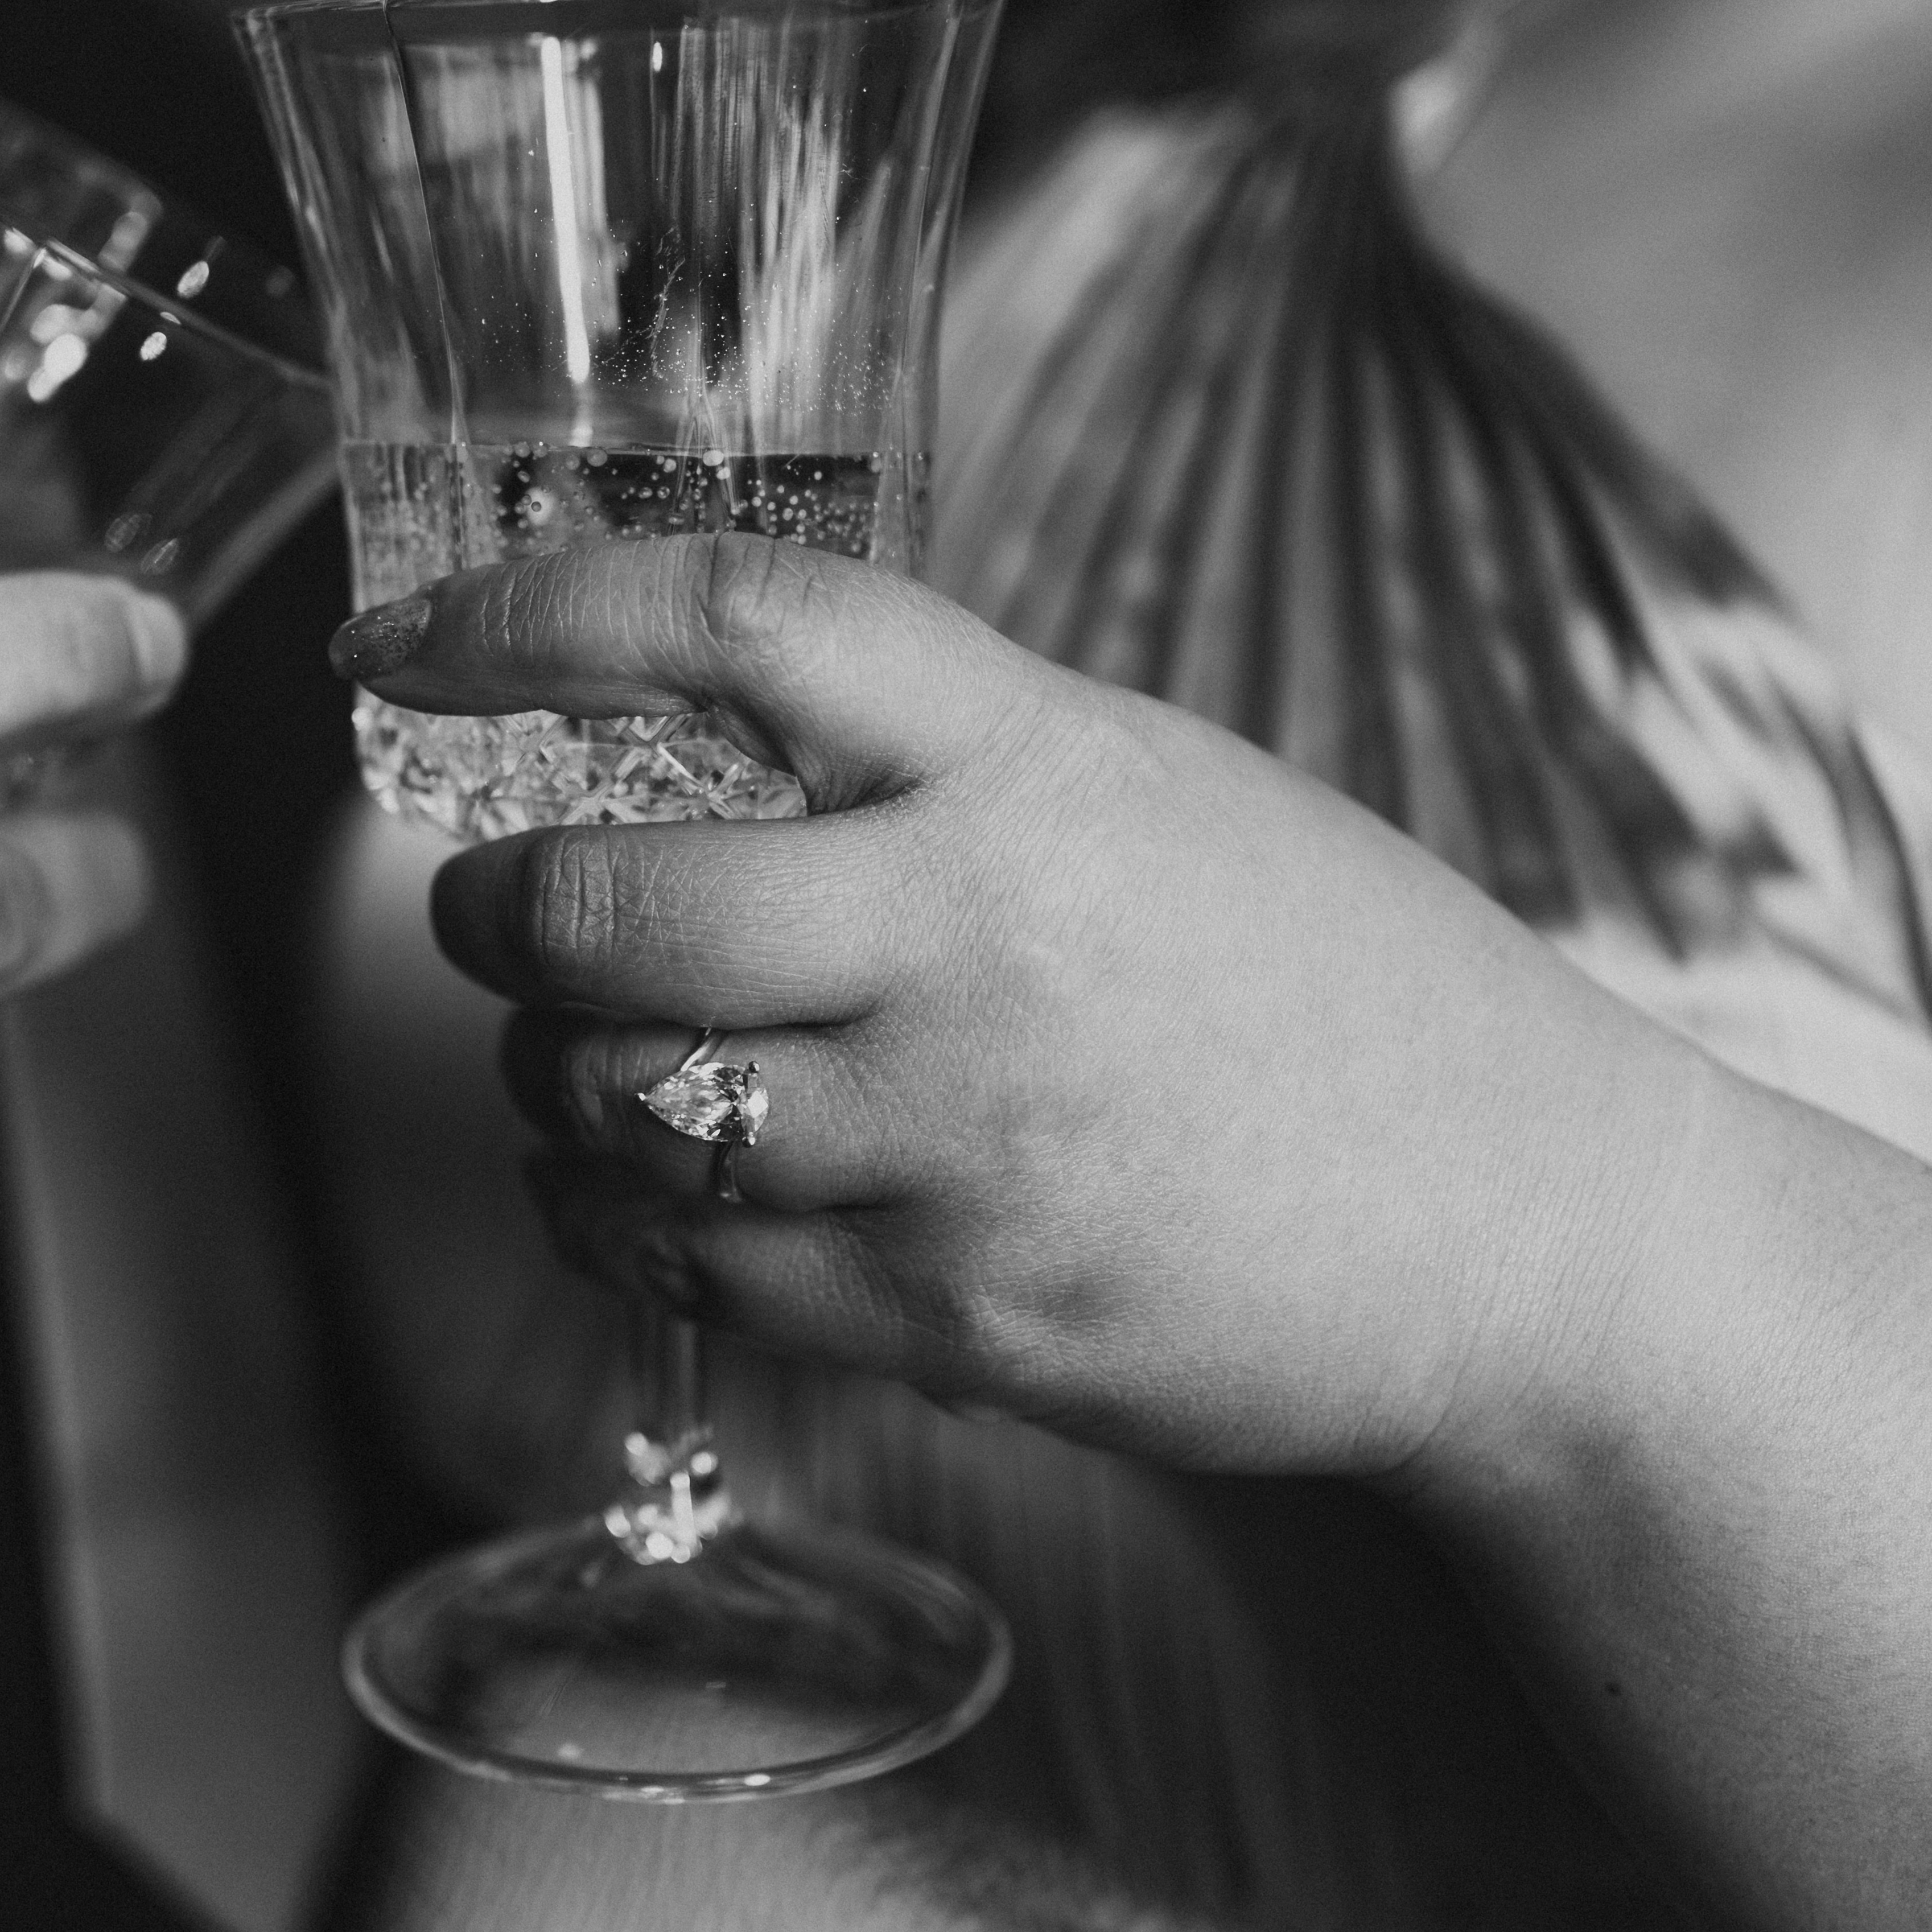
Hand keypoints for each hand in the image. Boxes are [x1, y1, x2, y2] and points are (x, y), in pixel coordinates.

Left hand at [335, 534, 1719, 1483]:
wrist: (1535, 1239)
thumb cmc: (1336, 988)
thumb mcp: (1157, 795)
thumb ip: (943, 761)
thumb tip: (688, 732)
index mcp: (1042, 761)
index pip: (734, 622)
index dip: (526, 610)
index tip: (396, 640)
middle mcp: (984, 940)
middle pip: (610, 905)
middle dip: (492, 909)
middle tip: (491, 907)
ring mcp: (968, 1145)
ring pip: (617, 1104)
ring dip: (548, 1077)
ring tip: (585, 1057)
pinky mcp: (960, 1321)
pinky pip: (686, 1270)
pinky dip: (611, 1222)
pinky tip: (637, 1192)